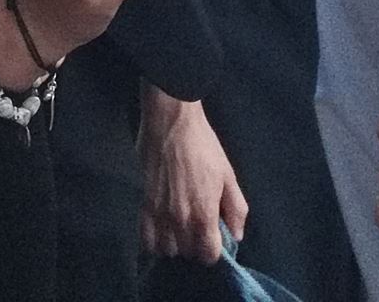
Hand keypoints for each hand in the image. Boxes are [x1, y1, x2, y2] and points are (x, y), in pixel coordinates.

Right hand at [140, 87, 246, 264]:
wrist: (171, 123)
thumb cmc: (203, 147)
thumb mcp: (228, 175)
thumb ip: (236, 209)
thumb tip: (236, 235)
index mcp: (203, 214)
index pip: (208, 256)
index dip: (213, 251)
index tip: (213, 239)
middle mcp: (179, 221)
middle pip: (187, 254)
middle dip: (194, 246)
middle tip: (197, 228)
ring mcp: (158, 215)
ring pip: (166, 250)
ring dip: (174, 244)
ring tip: (179, 228)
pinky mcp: (142, 206)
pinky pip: (145, 240)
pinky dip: (154, 241)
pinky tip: (161, 228)